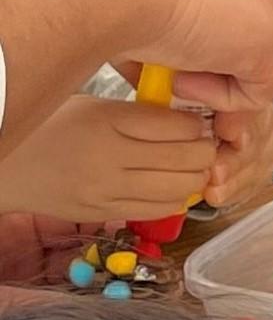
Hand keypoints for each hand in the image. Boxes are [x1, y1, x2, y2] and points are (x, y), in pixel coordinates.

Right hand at [0, 92, 218, 223]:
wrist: (10, 167)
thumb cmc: (53, 128)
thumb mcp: (91, 106)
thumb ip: (137, 113)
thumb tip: (189, 120)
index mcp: (106, 120)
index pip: (177, 125)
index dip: (197, 125)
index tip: (197, 124)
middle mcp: (109, 157)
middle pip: (188, 159)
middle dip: (206, 152)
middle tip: (203, 146)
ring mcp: (107, 190)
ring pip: (180, 189)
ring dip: (196, 178)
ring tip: (191, 168)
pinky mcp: (104, 213)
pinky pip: (160, 210)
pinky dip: (177, 199)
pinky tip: (172, 187)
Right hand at [128, 0, 272, 96]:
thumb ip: (180, 2)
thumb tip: (173, 38)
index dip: (223, 31)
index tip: (189, 44)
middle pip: (270, 30)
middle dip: (230, 56)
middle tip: (182, 65)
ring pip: (268, 64)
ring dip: (220, 76)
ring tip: (172, 69)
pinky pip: (257, 92)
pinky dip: (218, 96)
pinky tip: (179, 75)